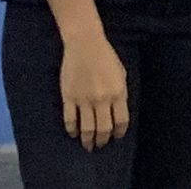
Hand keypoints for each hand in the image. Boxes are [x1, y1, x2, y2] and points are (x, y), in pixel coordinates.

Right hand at [60, 34, 128, 151]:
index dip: (119, 132)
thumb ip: (120, 94)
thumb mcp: (121, 75)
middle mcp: (102, 99)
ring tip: (88, 145)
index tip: (117, 137)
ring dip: (87, 139)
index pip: (121, 121)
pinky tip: (74, 133)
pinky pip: (69, 119)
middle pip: (103, 128)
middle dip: (102, 140)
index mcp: (118, 93)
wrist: (85, 44)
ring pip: (86, 128)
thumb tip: (117, 112)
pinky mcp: (68, 97)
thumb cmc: (106, 57)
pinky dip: (71, 130)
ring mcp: (84, 99)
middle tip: (100, 145)